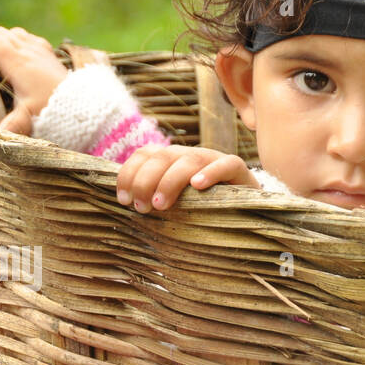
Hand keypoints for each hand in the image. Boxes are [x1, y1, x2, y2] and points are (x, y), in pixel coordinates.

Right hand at [0, 26, 68, 134]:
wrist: (85, 106)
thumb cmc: (53, 111)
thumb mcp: (27, 121)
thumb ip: (8, 127)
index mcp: (18, 61)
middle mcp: (29, 50)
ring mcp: (40, 49)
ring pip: (13, 33)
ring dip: (0, 41)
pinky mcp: (49, 53)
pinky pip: (27, 38)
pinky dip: (16, 42)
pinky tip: (15, 58)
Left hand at [116, 145, 258, 212]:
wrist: (242, 209)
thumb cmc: (198, 209)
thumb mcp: (171, 203)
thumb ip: (151, 199)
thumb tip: (123, 206)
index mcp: (169, 159)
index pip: (144, 154)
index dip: (130, 173)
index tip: (123, 199)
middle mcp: (188, 155)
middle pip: (162, 156)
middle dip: (146, 181)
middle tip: (142, 208)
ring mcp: (213, 159)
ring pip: (188, 160)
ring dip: (170, 181)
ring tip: (160, 205)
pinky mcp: (237, 168)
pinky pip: (225, 164)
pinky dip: (210, 173)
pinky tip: (197, 186)